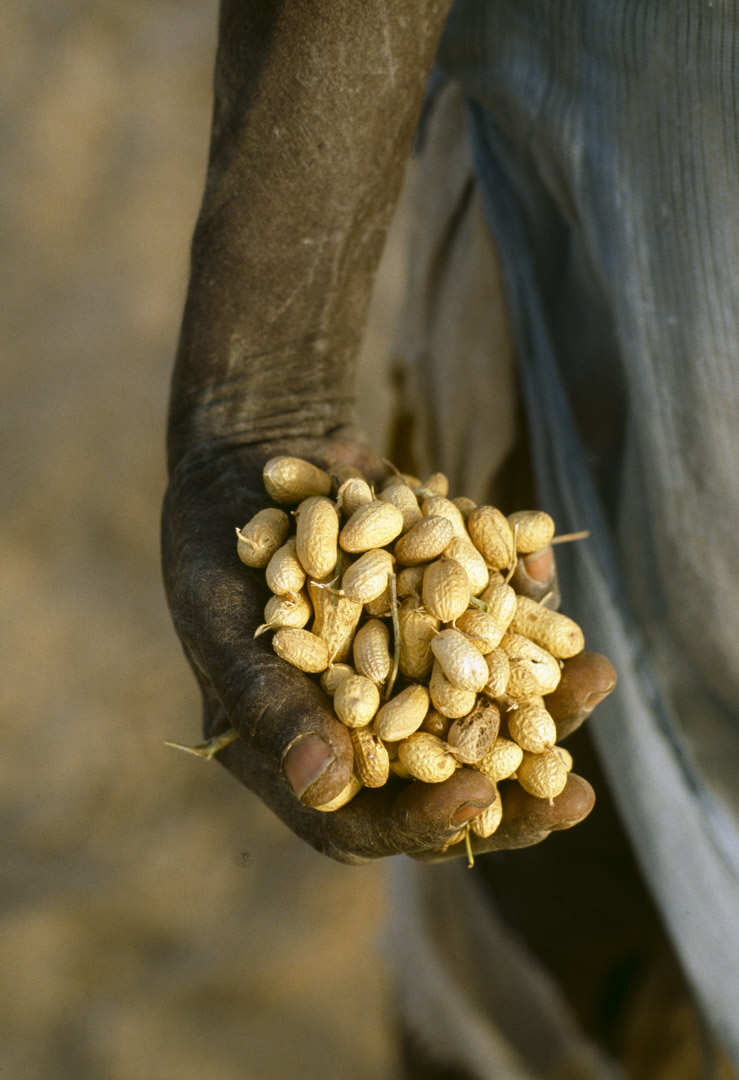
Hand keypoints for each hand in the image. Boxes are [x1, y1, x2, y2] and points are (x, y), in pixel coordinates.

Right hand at [162, 432, 614, 863]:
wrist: (249, 467)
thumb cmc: (212, 554)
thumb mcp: (223, 625)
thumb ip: (268, 705)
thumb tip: (326, 788)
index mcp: (304, 754)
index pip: (367, 820)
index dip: (423, 820)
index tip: (477, 798)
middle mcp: (366, 725)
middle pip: (444, 780)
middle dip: (514, 791)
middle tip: (576, 797)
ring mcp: (410, 671)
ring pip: (486, 710)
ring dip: (544, 704)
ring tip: (595, 681)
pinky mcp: (441, 617)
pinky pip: (494, 630)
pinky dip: (527, 614)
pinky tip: (557, 595)